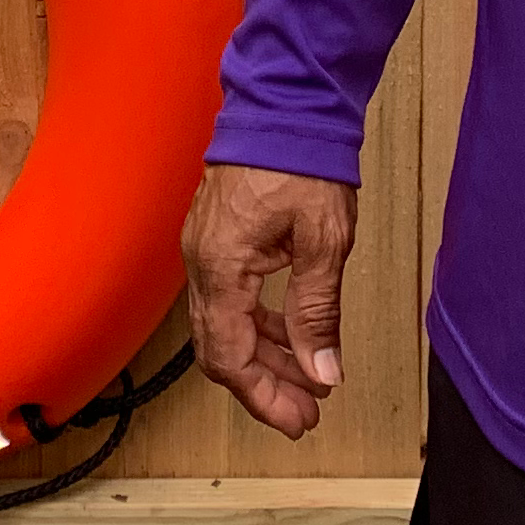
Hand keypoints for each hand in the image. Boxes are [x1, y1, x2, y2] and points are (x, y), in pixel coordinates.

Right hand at [182, 163, 355, 437]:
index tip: (298, 420)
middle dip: (263, 388)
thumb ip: (317, 311)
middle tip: (306, 412)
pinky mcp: (216, 239)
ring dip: (264, 360)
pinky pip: (228, 299)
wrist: (284, 103)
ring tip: (308, 381)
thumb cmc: (301, 159)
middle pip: (220, 349)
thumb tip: (321, 372)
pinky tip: (292, 336)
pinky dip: (259, 326)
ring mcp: (205, 250)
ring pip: (224, 326)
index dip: (263, 398)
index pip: (229, 357)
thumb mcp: (322, 242)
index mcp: (221, 267)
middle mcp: (202, 263)